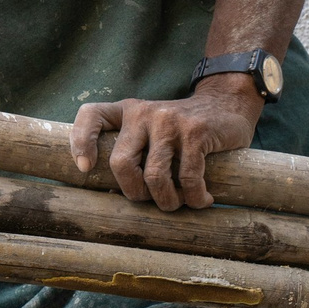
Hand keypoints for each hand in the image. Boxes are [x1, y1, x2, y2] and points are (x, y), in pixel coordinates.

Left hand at [70, 74, 261, 210]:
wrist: (227, 103)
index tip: (85, 169)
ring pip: (154, 176)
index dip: (81, 141)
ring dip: (167, 201)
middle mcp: (144, 113)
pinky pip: (188, 178)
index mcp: (127, 111)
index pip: (91, 115)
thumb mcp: (151, 127)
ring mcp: (169, 121)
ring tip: (179, 204)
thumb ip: (134, 147)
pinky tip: (203, 200)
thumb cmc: (183, 128)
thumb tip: (113, 193)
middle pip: (121, 163)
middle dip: (135, 193)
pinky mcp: (196, 132)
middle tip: (152, 200)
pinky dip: (195, 197)